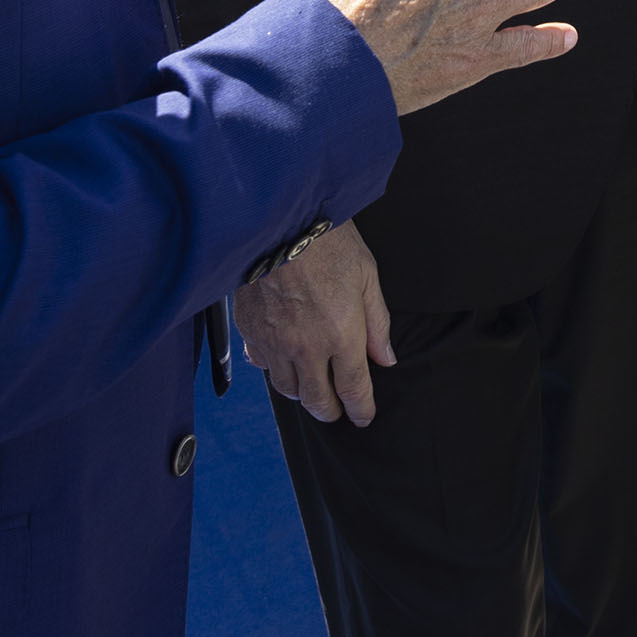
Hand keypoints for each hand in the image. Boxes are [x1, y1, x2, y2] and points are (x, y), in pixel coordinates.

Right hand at [235, 219, 394, 425]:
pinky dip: (274, 370)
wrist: (280, 220)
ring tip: (312, 389)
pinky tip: (282, 362)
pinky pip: (261, 365)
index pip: (353, 389)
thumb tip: (385, 358)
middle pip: (317, 400)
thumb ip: (377, 323)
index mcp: (341, 335)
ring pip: (286, 390)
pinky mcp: (250, 331)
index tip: (364, 416)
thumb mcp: (368, 277)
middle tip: (337, 410)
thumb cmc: (328, 242)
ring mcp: (275, 341)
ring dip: (301, 395)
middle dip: (330, 411)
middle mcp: (306, 347)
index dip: (361, 408)